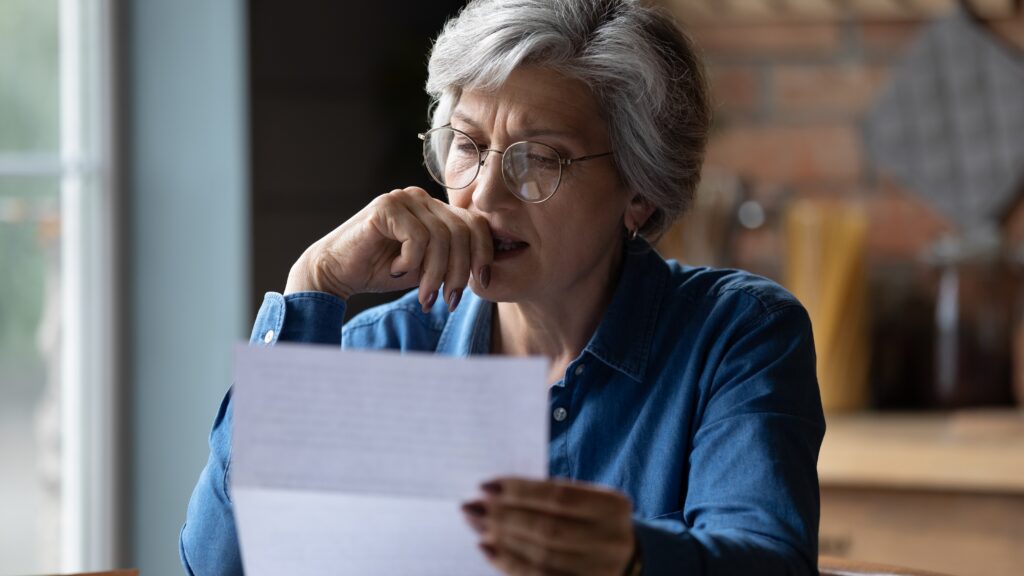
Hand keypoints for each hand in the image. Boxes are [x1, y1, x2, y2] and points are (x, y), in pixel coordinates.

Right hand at [284, 187, 492, 311]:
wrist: (336, 273)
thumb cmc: (381, 271)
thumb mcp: (428, 268)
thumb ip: (453, 262)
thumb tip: (488, 272)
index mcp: (435, 209)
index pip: (475, 224)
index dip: (483, 255)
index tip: (482, 284)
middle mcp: (421, 198)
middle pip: (462, 231)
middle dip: (459, 272)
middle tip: (447, 300)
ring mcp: (403, 199)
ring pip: (441, 237)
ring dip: (435, 274)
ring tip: (424, 295)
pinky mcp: (385, 207)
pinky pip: (417, 237)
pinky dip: (411, 262)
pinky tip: (396, 270)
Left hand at [462, 477, 636, 575]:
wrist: (625, 560)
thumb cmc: (591, 520)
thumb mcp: (584, 501)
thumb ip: (549, 497)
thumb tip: (493, 494)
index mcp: (612, 506)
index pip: (559, 496)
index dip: (519, 491)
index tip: (484, 486)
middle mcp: (611, 540)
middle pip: (547, 528)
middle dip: (503, 516)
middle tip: (471, 507)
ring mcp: (599, 570)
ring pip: (541, 556)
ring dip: (502, 540)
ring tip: (476, 525)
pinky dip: (509, 564)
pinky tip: (488, 550)